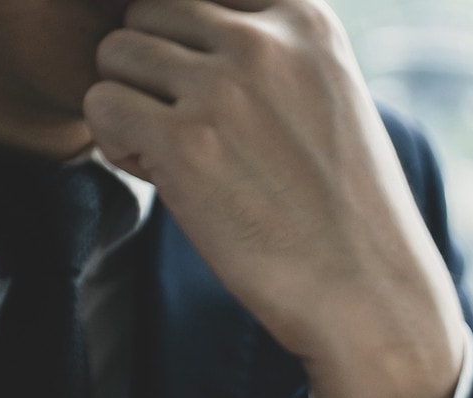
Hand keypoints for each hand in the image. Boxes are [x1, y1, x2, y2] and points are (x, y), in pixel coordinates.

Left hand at [84, 0, 465, 397]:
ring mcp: (222, 89)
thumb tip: (182, 32)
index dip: (189, 41)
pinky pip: (102, 106)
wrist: (370, 296)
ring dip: (130, 105)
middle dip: (153, 71)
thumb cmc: (346, 210)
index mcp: (306, 18)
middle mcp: (264, 40)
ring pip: (115, 54)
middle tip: (188, 131)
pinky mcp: (184, 143)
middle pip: (148, 14)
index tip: (213, 92)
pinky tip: (162, 179)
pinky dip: (118, 144)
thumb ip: (272, 51)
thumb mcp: (330, 96)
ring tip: (176, 157)